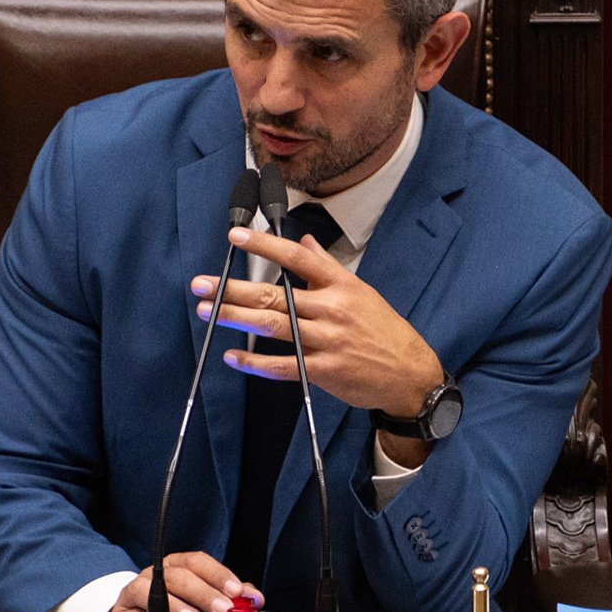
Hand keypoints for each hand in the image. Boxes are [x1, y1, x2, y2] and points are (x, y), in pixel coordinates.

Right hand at [95, 551, 260, 611]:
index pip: (198, 562)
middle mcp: (155, 574)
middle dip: (205, 592)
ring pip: (154, 591)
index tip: (238, 591)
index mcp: (176, 567)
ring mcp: (136, 592)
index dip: (219, 574)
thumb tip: (252, 598)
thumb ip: (224, 597)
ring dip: (176, 605)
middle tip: (223, 609)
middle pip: (179, 576)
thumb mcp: (196, 603)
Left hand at [193, 226, 444, 420]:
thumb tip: (305, 241)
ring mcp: (328, 341)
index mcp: (341, 285)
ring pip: (273, 327)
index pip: (296, 258)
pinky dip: (255, 363)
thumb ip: (327, 267)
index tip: (235, 237)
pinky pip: (283, 365)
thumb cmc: (383, 329)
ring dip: (236, 319)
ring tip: (207, 312)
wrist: (409, 373)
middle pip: (274, 295)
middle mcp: (332, 309)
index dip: (263, 246)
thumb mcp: (359, 291)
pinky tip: (234, 357)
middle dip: (232, 289)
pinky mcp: (324, 371)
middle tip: (201, 284)